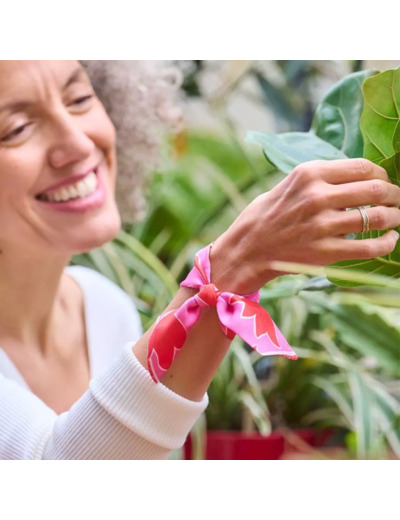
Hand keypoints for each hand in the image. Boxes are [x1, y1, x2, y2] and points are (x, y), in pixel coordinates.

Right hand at [211, 158, 399, 293]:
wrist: (247, 249)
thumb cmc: (266, 215)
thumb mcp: (289, 184)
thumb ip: (321, 179)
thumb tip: (358, 178)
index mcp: (309, 173)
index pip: (363, 167)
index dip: (382, 175)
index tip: (384, 183)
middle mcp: (317, 196)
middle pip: (375, 189)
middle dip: (394, 195)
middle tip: (396, 201)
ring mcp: (321, 225)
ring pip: (376, 217)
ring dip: (394, 218)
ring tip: (396, 219)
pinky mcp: (324, 252)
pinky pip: (368, 247)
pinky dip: (386, 243)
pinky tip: (390, 240)